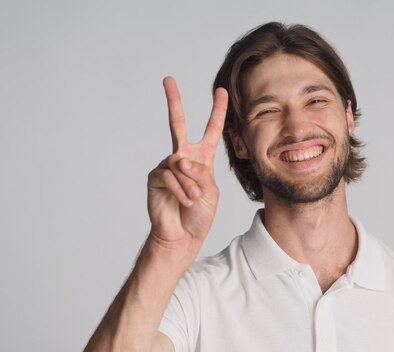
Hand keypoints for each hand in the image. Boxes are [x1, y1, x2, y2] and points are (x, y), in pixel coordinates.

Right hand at [147, 76, 227, 251]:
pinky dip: (180, 189)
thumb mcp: (211, 191)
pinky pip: (169, 174)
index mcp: (202, 159)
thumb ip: (201, 173)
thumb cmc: (199, 215)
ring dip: (190, 184)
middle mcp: (184, 158)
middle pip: (178, 123)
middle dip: (174, 101)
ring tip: (192, 199)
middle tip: (168, 79)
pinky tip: (183, 201)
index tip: (221, 91)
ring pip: (181, 163)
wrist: (183, 235)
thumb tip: (182, 160)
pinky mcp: (155, 176)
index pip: (211, 130)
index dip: (217, 111)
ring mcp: (167, 166)